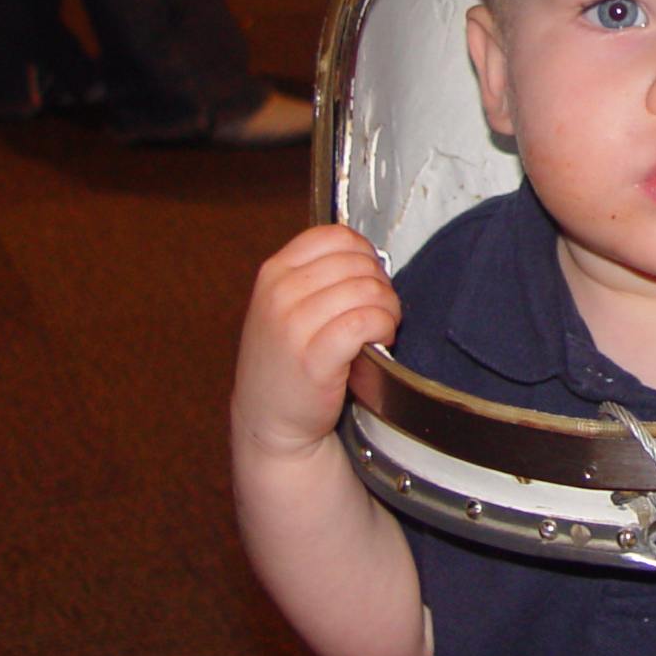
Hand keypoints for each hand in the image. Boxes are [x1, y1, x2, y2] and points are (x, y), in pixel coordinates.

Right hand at [232, 225, 402, 457]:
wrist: (268, 419)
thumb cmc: (286, 361)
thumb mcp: (283, 304)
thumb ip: (316, 274)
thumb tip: (370, 257)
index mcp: (274, 271)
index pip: (336, 236)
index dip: (365, 255)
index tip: (368, 279)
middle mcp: (279, 293)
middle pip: (358, 263)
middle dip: (381, 285)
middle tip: (379, 311)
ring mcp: (293, 325)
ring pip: (367, 290)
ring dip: (387, 309)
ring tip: (379, 328)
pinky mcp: (314, 358)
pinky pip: (365, 322)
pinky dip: (383, 328)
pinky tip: (378, 342)